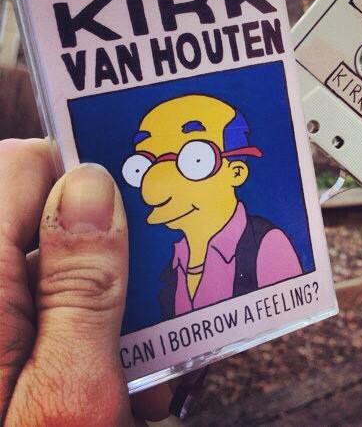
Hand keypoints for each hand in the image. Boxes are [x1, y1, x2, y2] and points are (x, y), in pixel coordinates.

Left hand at [0, 139, 171, 425]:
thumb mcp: (70, 395)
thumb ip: (83, 284)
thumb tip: (94, 186)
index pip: (24, 165)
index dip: (82, 172)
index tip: (136, 204)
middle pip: (43, 214)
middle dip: (105, 242)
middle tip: (149, 294)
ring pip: (55, 265)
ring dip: (104, 296)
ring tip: (136, 358)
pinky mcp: (5, 336)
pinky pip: (50, 306)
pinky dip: (87, 326)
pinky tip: (115, 376)